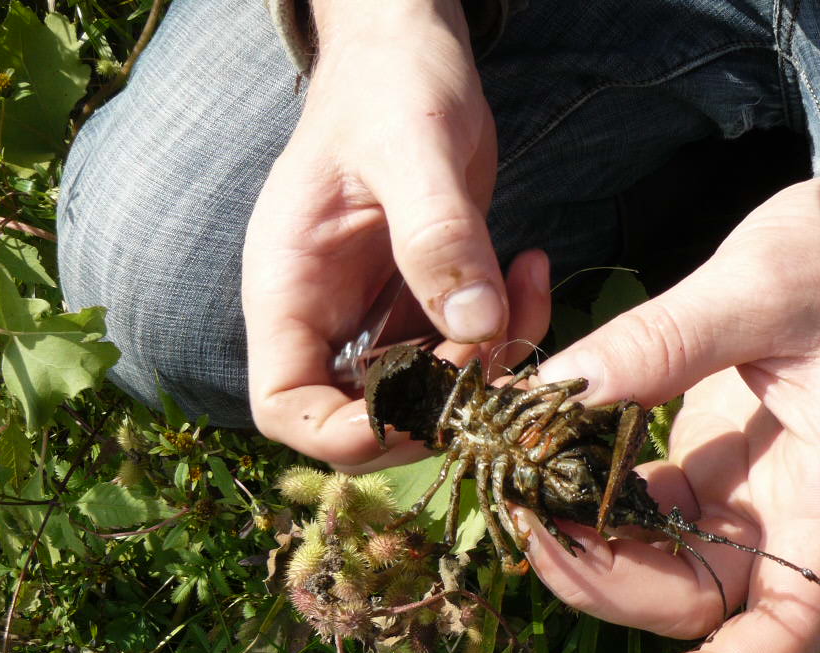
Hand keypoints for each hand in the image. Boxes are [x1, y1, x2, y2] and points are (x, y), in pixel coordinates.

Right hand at [242, 0, 548, 467]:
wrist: (410, 51)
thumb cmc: (391, 83)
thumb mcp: (413, 145)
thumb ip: (437, 234)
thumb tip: (477, 324)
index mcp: (288, 289)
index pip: (287, 407)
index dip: (346, 435)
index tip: (425, 410)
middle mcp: (325, 316)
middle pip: (364, 420)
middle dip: (441, 403)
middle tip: (498, 343)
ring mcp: (374, 315)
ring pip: (426, 394)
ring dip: (487, 369)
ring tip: (526, 290)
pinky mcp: (424, 304)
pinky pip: (463, 352)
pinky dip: (506, 335)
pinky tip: (532, 271)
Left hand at [523, 148, 819, 652]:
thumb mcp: (761, 282)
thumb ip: (667, 338)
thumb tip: (562, 389)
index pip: (785, 629)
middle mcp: (788, 516)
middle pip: (692, 603)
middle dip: (605, 585)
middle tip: (524, 523)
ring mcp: (745, 498)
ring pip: (656, 566)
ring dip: (585, 547)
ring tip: (519, 492)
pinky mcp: (707, 469)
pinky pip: (639, 513)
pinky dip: (589, 499)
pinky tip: (544, 459)